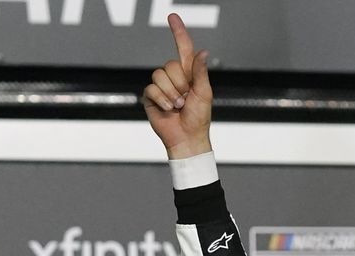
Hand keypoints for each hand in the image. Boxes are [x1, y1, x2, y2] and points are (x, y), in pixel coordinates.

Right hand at [142, 13, 212, 158]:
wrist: (186, 138)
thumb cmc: (198, 118)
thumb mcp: (204, 93)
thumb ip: (200, 72)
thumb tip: (203, 52)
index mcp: (189, 73)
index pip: (183, 48)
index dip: (178, 32)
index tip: (173, 17)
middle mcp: (174, 77)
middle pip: (169, 65)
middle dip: (179, 83)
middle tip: (186, 98)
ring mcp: (161, 86)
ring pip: (159, 76)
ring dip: (171, 93)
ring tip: (178, 106)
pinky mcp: (150, 96)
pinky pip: (152, 89)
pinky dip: (162, 100)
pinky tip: (168, 109)